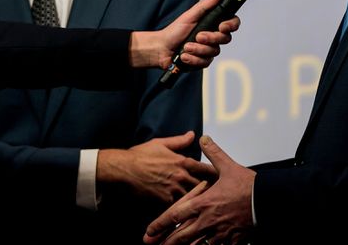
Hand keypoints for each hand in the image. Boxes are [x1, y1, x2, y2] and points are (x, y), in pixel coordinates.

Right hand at [96, 130, 216, 203]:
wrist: (124, 169)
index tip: (222, 178)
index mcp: (183, 161)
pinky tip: (188, 212)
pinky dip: (184, 208)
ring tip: (207, 205)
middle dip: (211, 190)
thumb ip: (179, 141)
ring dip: (199, 200)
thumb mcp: (160, 143)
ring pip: (193, 198)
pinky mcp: (165, 200)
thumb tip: (193, 134)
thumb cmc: (141, 154)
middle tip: (219, 195)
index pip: (207, 169)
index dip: (216, 175)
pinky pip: (179, 206)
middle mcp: (181, 176)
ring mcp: (174, 189)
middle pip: (204, 186)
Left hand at [130, 0, 239, 69]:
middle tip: (198, 36)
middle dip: (210, 38)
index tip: (222, 26)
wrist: (162, 48)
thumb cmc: (174, 31)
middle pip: (225, 39)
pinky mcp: (203, 61)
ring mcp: (209, 50)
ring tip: (186, 47)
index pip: (232, 23)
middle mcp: (213, 38)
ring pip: (214, 52)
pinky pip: (206, 62)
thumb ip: (205, 6)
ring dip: (198, 49)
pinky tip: (184, 55)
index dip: (231, 25)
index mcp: (212, 24)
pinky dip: (193, 59)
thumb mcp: (189, 16)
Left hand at [143, 136, 255, 244]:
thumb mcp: (228, 166)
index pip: (176, 215)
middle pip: (183, 235)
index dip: (161, 224)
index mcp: (204, 203)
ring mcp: (221, 233)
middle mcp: (209, 220)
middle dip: (167, 242)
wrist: (271, 201)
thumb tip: (203, 138)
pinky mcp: (234, 239)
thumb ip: (213, 153)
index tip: (149, 231)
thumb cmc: (249, 185)